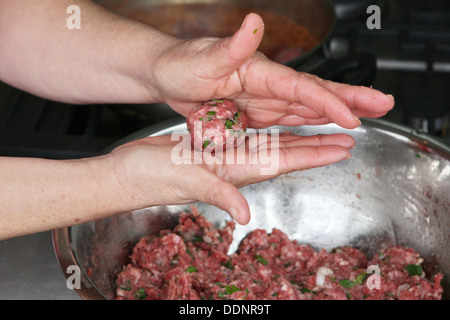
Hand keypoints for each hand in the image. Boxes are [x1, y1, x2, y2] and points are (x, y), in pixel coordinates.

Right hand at [108, 132, 354, 224]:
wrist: (128, 173)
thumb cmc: (151, 176)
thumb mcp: (186, 180)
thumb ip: (218, 194)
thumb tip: (244, 216)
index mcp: (235, 171)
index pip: (285, 162)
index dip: (316, 155)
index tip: (342, 148)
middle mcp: (236, 166)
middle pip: (286, 156)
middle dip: (316, 148)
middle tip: (344, 138)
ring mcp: (225, 158)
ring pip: (271, 147)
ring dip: (297, 140)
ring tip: (319, 131)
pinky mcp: (213, 149)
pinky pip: (250, 139)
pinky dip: (268, 133)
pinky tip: (274, 129)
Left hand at [149, 13, 393, 128]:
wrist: (166, 75)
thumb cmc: (180, 63)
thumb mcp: (203, 57)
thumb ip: (232, 45)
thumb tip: (253, 22)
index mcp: (259, 71)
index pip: (301, 88)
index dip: (328, 102)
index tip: (352, 116)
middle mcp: (267, 84)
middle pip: (316, 93)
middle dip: (351, 99)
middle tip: (384, 103)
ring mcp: (264, 98)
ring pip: (308, 107)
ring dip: (338, 112)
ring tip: (367, 116)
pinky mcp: (256, 111)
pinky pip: (289, 119)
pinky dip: (311, 123)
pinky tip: (325, 127)